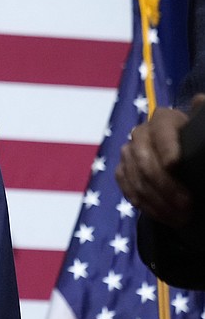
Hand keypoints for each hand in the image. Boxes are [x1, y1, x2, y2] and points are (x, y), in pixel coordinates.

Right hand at [116, 96, 203, 226]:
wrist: (187, 162)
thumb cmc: (200, 145)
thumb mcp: (203, 132)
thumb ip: (203, 116)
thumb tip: (199, 100)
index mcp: (164, 119)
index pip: (160, 130)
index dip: (166, 147)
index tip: (175, 165)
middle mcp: (141, 133)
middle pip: (144, 160)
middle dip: (165, 186)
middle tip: (187, 206)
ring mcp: (129, 153)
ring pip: (136, 178)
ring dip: (157, 201)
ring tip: (180, 218)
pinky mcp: (123, 170)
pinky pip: (128, 189)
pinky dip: (146, 205)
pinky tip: (165, 217)